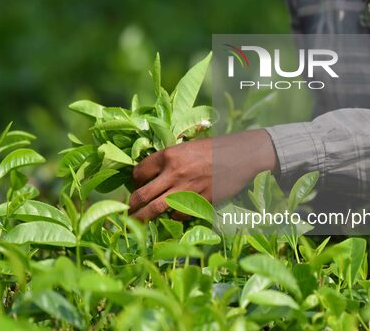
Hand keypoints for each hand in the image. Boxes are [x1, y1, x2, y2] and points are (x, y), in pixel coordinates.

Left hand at [129, 129, 278, 220]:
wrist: (242, 155)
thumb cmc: (215, 148)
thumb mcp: (187, 147)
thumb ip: (170, 160)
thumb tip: (153, 175)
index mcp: (169, 155)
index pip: (139, 172)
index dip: (135, 180)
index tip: (136, 185)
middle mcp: (173, 173)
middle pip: (142, 195)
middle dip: (131, 206)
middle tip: (127, 212)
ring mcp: (186, 189)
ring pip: (156, 209)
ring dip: (143, 218)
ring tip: (136, 223)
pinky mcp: (199, 202)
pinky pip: (179, 215)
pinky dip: (174, 216)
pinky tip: (175, 213)